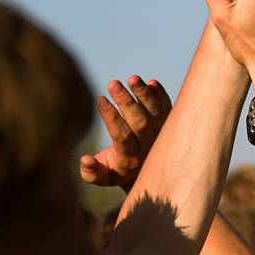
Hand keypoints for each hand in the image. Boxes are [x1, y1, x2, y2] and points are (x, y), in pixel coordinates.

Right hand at [79, 75, 171, 190]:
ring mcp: (162, 133)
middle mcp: (149, 145)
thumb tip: (84, 158)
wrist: (152, 173)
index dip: (111, 117)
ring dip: (144, 94)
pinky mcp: (170, 122)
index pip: (121, 135)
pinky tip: (151, 82)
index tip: (100, 99)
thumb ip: (92, 172)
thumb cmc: (120, 171)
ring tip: (132, 78)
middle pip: (140, 121)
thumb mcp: (105, 177)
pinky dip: (161, 95)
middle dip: (126, 101)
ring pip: (156, 112)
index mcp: (130, 158)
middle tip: (113, 83)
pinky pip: (168, 107)